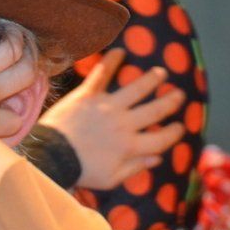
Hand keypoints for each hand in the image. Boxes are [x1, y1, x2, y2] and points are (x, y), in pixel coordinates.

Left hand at [39, 49, 185, 189]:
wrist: (51, 156)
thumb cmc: (79, 170)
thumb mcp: (110, 179)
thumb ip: (134, 168)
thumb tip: (157, 159)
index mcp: (130, 146)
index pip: (161, 139)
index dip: (173, 133)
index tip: (179, 127)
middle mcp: (123, 124)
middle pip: (155, 110)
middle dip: (170, 101)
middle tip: (178, 94)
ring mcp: (106, 107)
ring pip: (136, 89)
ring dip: (150, 79)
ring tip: (160, 72)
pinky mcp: (87, 95)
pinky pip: (101, 74)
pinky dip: (110, 61)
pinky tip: (119, 51)